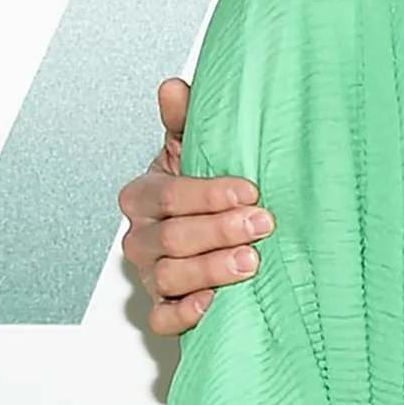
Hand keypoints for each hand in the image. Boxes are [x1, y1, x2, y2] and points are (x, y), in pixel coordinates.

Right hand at [118, 77, 271, 335]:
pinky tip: (215, 302)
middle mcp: (141, 235)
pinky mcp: (162, 306)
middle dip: (219, 231)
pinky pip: (162, 317)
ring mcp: (149, 273)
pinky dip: (186, 312)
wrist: (206, 232)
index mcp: (144, 194)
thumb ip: (184, 120)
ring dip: (212, 270)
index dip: (209, 193)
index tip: (249, 189)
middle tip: (262, 224)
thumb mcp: (195, 149)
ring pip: (168, 277)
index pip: (169, 195)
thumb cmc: (200, 187)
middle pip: (170, 238)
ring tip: (251, 262)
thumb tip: (174, 87)